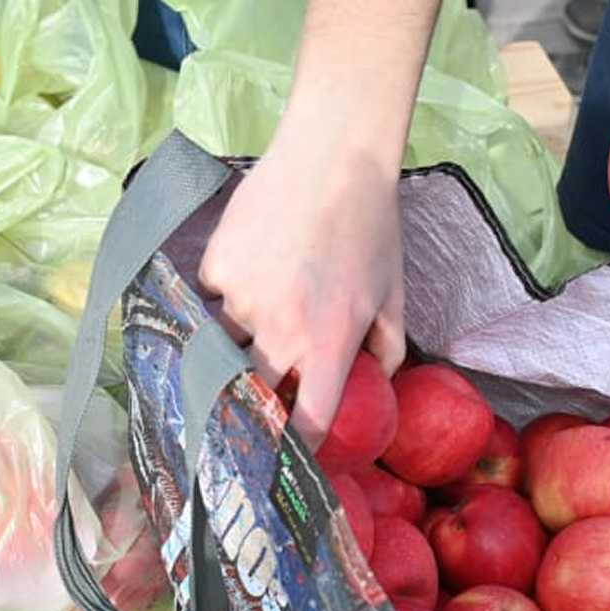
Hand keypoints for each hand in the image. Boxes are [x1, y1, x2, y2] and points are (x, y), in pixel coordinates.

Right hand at [197, 120, 405, 445]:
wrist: (332, 155)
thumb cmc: (370, 226)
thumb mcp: (392, 294)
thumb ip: (387, 351)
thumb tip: (373, 385)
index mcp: (328, 344)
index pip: (305, 422)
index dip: (297, 446)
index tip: (291, 455)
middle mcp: (279, 330)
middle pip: (253, 392)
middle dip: (257, 395)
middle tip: (263, 385)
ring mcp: (241, 298)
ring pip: (229, 340)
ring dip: (245, 333)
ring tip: (273, 290)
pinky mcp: (216, 267)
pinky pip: (216, 296)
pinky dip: (232, 288)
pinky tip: (258, 255)